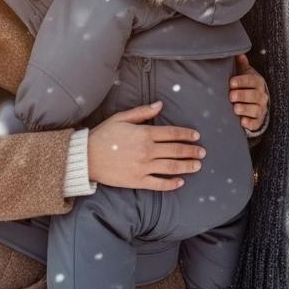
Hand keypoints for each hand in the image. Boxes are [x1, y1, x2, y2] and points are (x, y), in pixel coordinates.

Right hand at [87, 102, 204, 190]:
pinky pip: (158, 183)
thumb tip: (160, 105)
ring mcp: (143, 167)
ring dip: (187, 166)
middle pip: (176, 150)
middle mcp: (147, 151)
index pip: (172, 133)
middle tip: (202, 152)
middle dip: (192, 151)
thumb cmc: (103, 135)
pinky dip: (171, 184)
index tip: (196, 136)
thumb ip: (142, 112)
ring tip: (197, 166)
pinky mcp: (137, 181)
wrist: (85, 157)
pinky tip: (180, 182)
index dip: (186, 134)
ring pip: (171, 167)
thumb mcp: (121, 118)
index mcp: (144, 133)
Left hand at [230, 53, 269, 133]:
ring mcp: (260, 109)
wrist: (257, 103)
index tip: (231, 83)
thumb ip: (241, 65)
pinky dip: (249, 123)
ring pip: (255, 109)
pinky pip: (255, 122)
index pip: (251, 81)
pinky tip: (242, 122)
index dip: (241, 81)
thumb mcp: (246, 74)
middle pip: (253, 96)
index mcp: (257, 82)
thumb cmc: (248, 86)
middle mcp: (261, 96)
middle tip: (231, 96)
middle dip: (242, 96)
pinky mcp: (258, 121)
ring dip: (245, 109)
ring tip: (235, 108)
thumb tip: (237, 53)